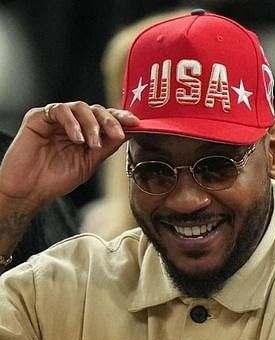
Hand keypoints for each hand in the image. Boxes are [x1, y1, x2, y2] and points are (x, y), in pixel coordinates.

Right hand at [0, 102, 137, 210]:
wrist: (30, 191)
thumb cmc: (57, 179)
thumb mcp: (90, 163)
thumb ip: (107, 147)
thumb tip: (128, 133)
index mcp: (85, 132)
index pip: (105, 118)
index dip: (121, 117)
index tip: (136, 123)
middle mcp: (71, 122)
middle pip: (95, 109)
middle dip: (110, 120)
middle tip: (118, 134)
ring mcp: (55, 119)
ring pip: (80, 107)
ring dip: (92, 124)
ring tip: (92, 144)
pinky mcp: (38, 117)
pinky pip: (59, 111)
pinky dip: (72, 123)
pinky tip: (77, 139)